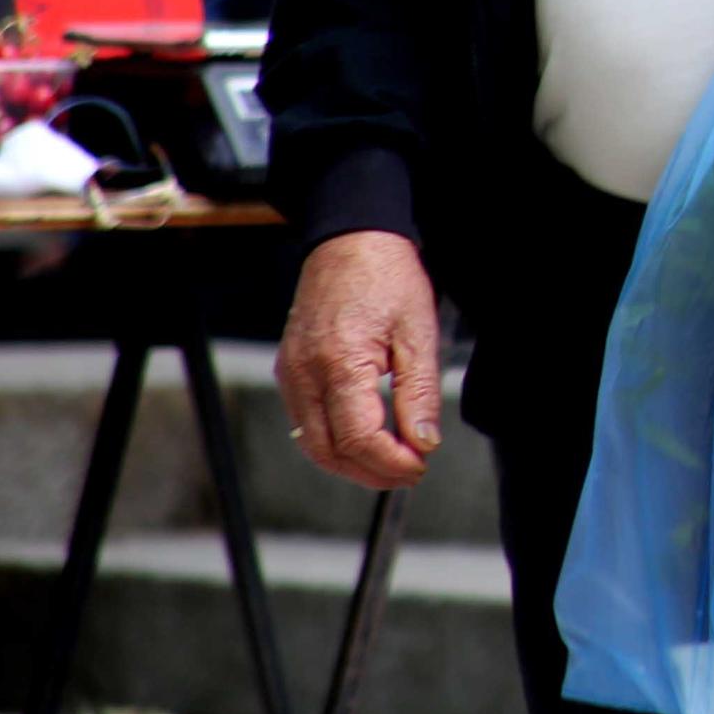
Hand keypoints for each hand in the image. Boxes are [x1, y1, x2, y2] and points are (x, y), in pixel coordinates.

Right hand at [275, 231, 442, 489]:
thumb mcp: (418, 332)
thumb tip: (423, 442)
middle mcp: (305, 374)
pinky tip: (366, 439)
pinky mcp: (290, 371)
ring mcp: (291, 374)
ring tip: (392, 462)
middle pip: (329, 451)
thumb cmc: (386, 278)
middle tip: (409, 472)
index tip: (419, 466)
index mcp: (340, 363)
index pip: (358, 438)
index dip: (389, 463)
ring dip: (351, 463)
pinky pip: (306, 422)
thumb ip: (419, 393)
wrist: (350, 242)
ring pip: (312, 444)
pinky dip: (334, 441)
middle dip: (370, 472)